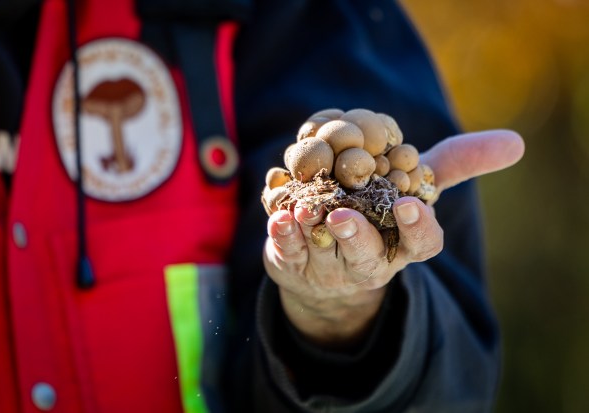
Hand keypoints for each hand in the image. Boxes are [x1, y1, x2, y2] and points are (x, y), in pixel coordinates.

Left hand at [263, 130, 523, 347]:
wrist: (328, 256)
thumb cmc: (379, 211)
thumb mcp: (415, 185)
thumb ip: (454, 164)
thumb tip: (515, 142)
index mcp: (402, 243)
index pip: (420, 245)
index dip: (417, 229)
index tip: (410, 206)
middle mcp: (367, 259)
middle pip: (364, 253)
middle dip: (356, 236)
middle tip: (344, 216)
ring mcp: (328, 265)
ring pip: (321, 249)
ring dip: (311, 229)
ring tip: (303, 209)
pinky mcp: (295, 262)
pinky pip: (288, 251)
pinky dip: (282, 234)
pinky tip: (278, 216)